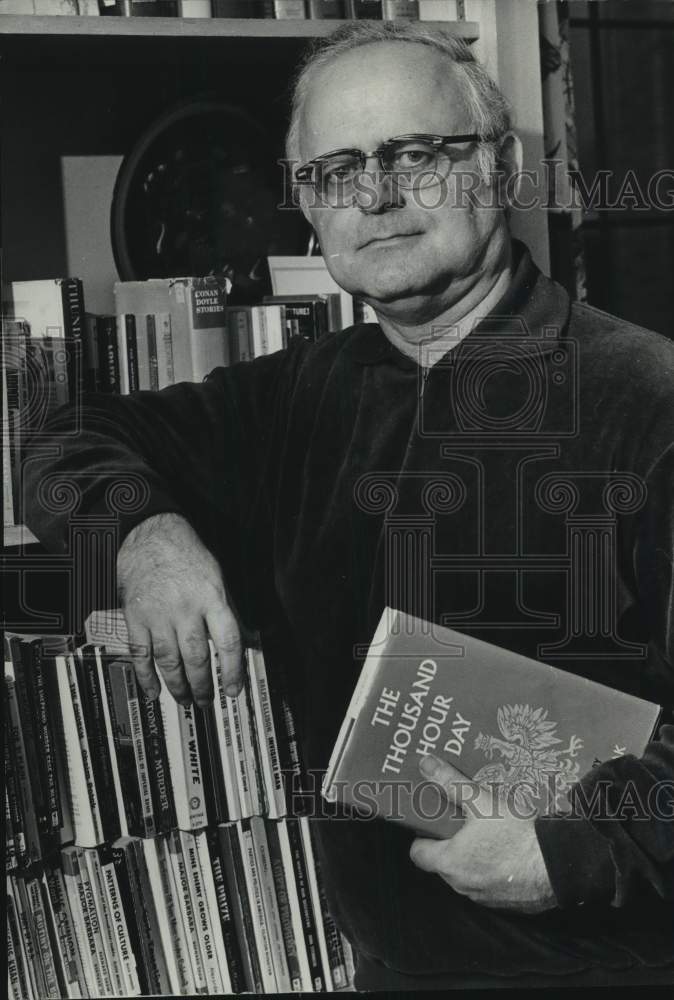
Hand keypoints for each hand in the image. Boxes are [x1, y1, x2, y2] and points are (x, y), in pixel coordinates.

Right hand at [116, 512, 242, 707]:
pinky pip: (140, 653)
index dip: (232, 670)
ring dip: (178, 686)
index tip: (233, 690)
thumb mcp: (216, 577)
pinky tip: (153, 691)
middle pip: (197, 656)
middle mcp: (186, 607)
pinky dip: (146, 676)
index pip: (228, 641)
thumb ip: (226, 610)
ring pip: (170, 660)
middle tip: (207, 701)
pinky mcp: (135, 616)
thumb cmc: (186, 554)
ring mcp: (159, 613)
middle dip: (203, 685)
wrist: (150, 534)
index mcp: (212, 596)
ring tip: (185, 700)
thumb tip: (243, 641)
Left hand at [409, 754, 557, 914]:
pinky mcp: (507, 905)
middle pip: (443, 864)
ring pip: (467, 876)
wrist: (558, 863)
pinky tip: (508, 853)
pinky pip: (490, 887)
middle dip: (450, 845)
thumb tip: (425, 764)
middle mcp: (461, 886)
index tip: (435, 823)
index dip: (423, 837)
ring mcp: (485, 898)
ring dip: (472, 859)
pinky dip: (493, 873)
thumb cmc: (514, 832)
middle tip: (464, 823)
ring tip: (488, 835)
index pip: (417, 854)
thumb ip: (450, 782)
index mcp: (449, 863)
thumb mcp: (480, 801)